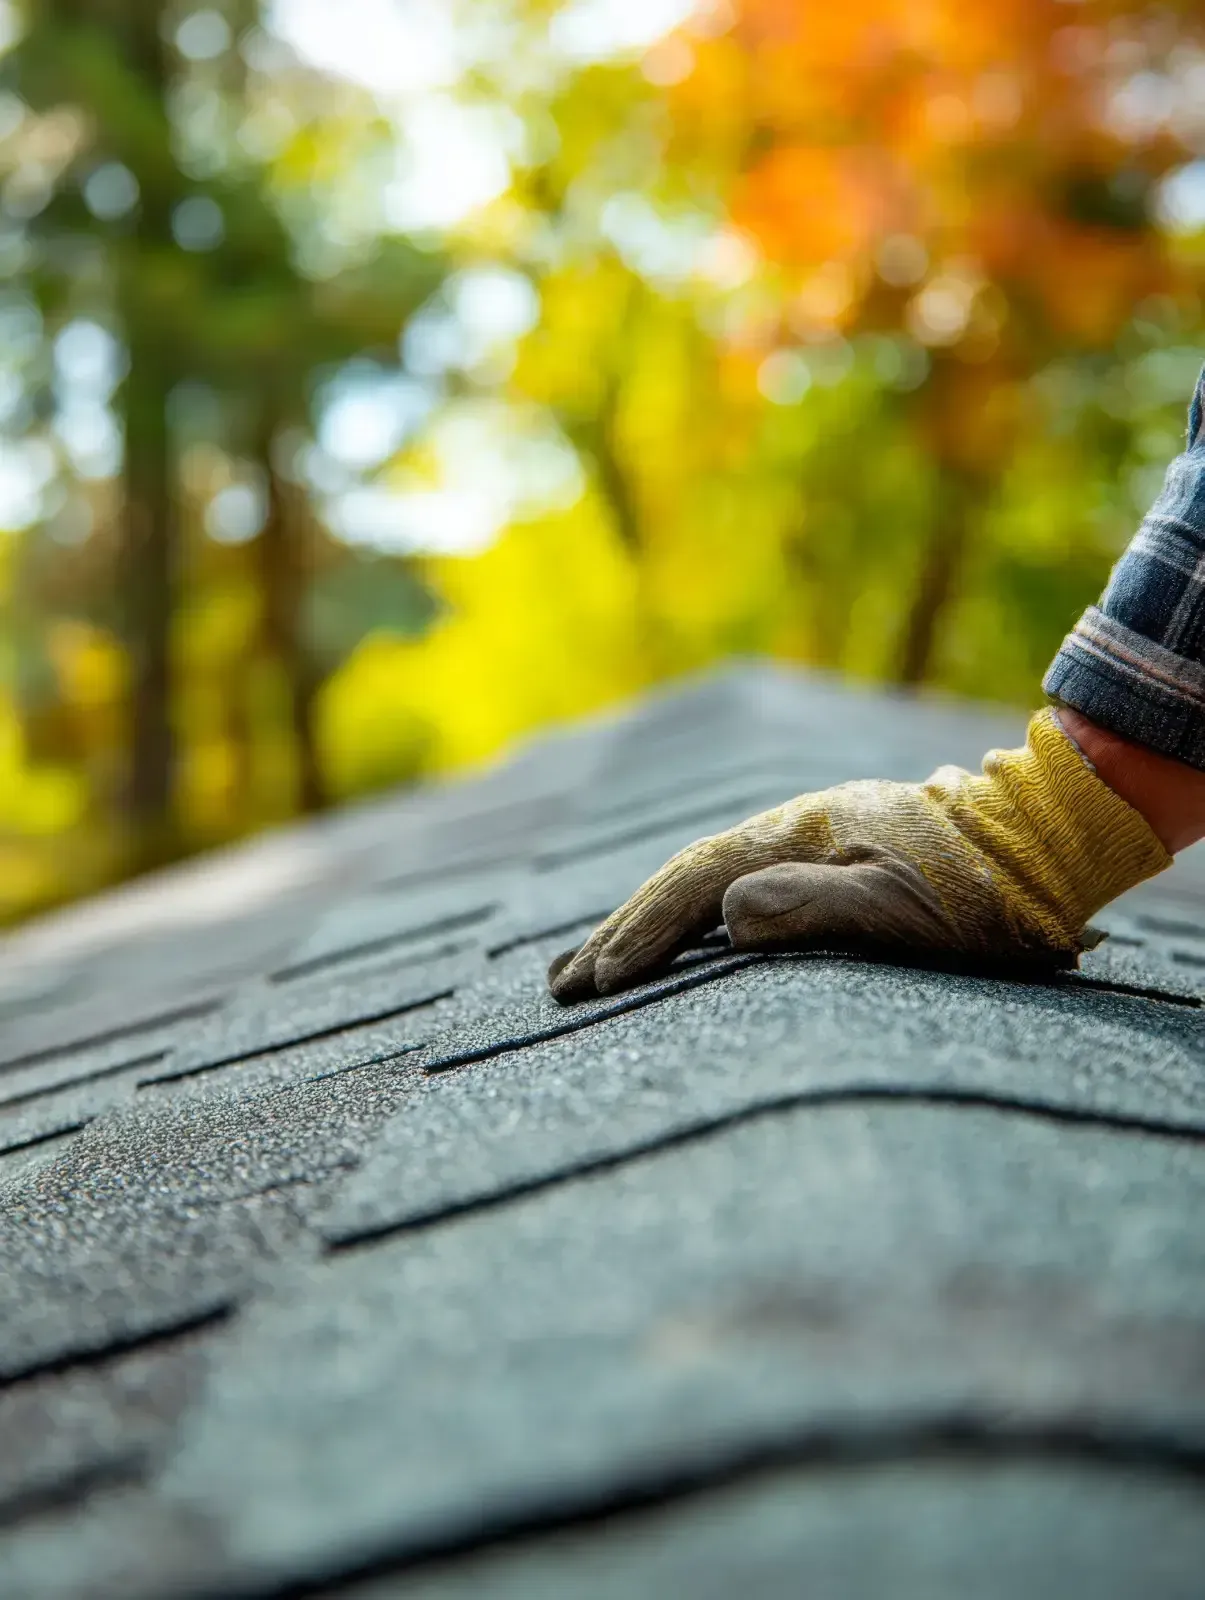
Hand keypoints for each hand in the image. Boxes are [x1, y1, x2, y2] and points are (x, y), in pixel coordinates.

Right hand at [548, 710, 1169, 1000]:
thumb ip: (813, 905)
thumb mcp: (905, 904)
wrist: (1039, 846)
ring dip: (641, 926)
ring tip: (587, 967)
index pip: (695, 884)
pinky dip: (683, 922)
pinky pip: (729, 893)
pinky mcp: (820, 867)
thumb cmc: (981, 890)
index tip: (597, 985)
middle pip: (682, 881)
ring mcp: (801, 847)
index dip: (642, 933)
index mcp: (797, 835)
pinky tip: (672, 945)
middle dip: (619, 934)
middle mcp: (787, 833)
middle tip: (559, 987)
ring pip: (701, 885)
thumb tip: (725, 915)